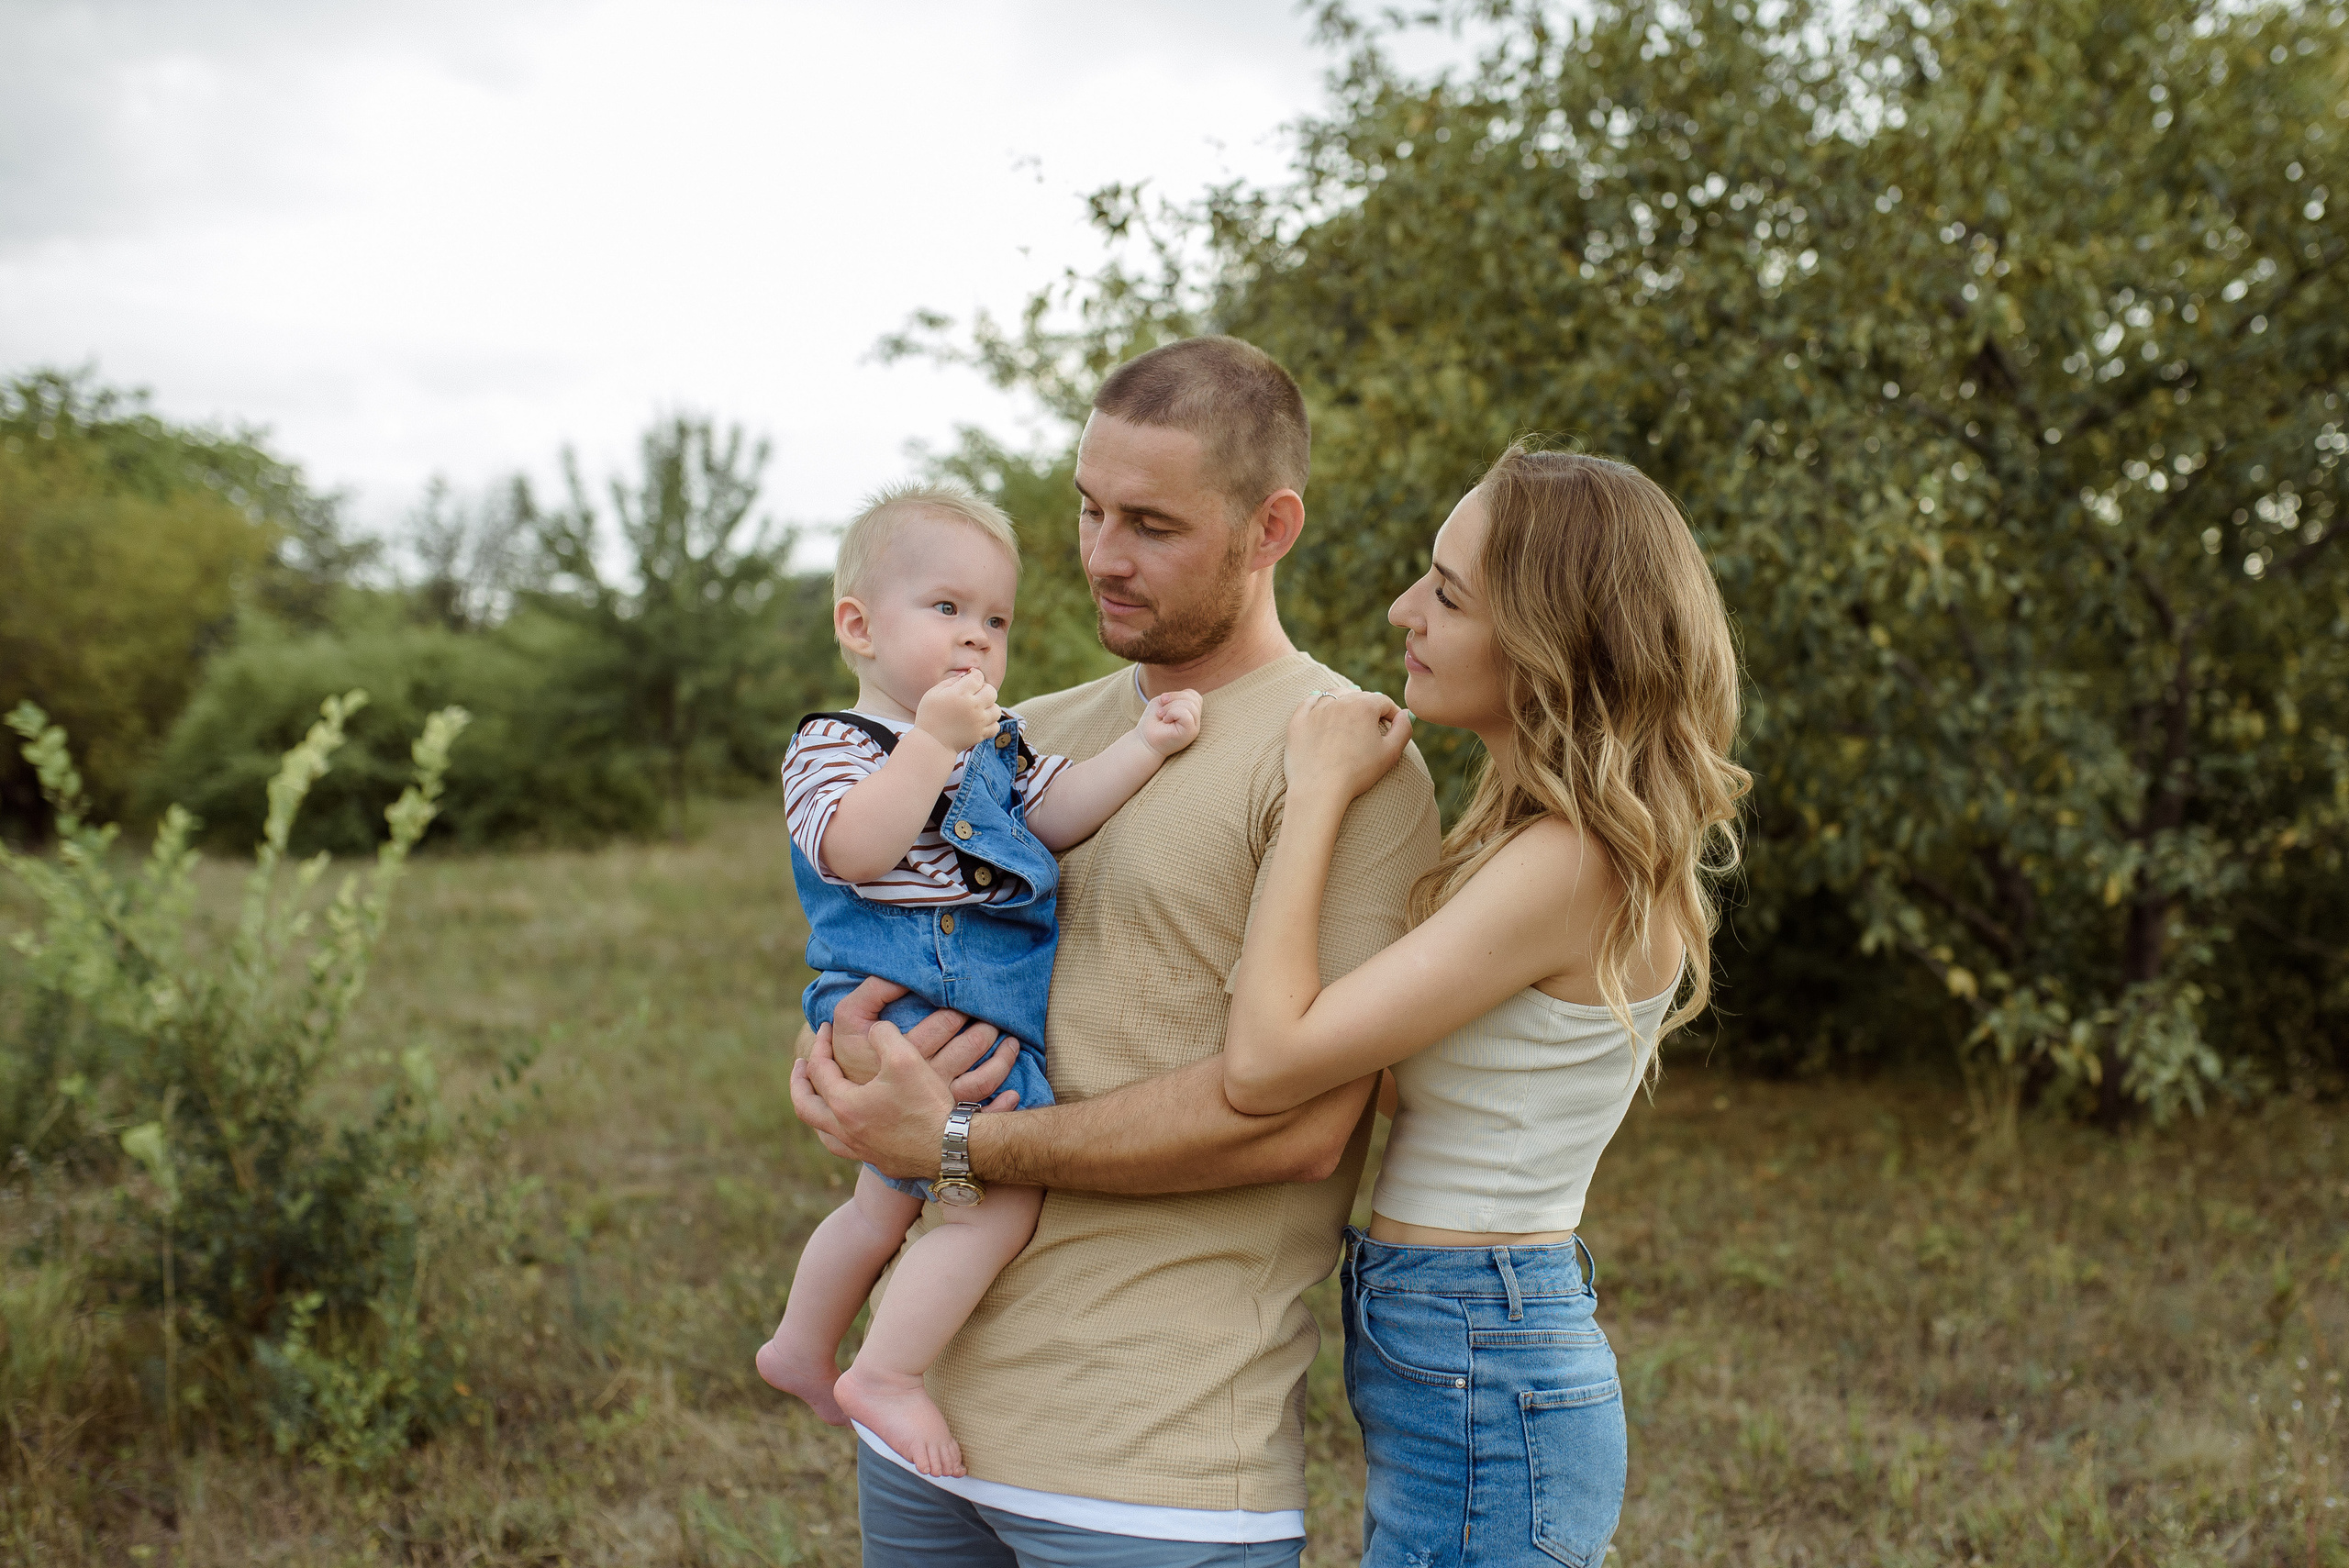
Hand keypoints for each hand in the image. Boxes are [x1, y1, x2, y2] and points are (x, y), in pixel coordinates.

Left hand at [792, 1023, 1021, 1175]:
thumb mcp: (904, 1056)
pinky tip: (852, 1125)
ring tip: (819, 1098)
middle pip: (805, 1106)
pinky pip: (846, 1148)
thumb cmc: (926, 1102)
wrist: (952, 1146)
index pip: (818, 1069)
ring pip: (823, 1133)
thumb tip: (873, 1030)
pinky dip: (839, 1132)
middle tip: (800, 1065)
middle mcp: (845, 1131)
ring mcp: (860, 1150)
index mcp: (844, 1104)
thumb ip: (882, 1034)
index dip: (820, 1043)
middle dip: (799, 1083)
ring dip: (817, 1111)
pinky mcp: (880, 1161)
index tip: (825, 1027)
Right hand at [818, 976, 1018, 1100]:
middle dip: (985, 1029)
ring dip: (1002, 1061)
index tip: (967, 1000)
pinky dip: (1002, 1105)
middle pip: (967, 1051)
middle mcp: (926, 1080)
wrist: (845, 1106)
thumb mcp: (850, 1018)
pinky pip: (981, 1115)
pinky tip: (1014, 1093)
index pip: (943, 1025)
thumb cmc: (849, 1056)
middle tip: (994, 1017)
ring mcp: (937, 1103)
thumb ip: (873, 991)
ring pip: (982, 1081)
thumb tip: (904, 972)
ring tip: (1011, 1043)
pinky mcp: (944, 1121)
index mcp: (906, 1054)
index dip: (959, 1009)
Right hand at [914, 668, 1003, 752]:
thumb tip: (965, 676)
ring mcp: (979, 722)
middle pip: (991, 691)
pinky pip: (996, 725)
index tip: (969, 678)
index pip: (978, 677)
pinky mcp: (981, 734)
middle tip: (974, 693)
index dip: (974, 675)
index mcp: (960, 694)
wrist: (931, 743)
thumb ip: (950, 682)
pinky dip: (991, 723)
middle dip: (984, 689)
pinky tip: (980, 721)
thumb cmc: (928, 716)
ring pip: (997, 709)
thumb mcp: (933, 694)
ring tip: (978, 708)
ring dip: (989, 706)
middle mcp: (973, 707)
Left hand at [1137, 688, 1202, 756]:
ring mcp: (1194, 727)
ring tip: (1162, 716)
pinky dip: (1172, 712)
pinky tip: (1165, 720)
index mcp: (1191, 713)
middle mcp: (1195, 721)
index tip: (1163, 701)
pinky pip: (1186, 714)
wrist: (1145, 742)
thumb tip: (1185, 696)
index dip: (1178, 694)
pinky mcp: (1190, 733)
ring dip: (1170, 707)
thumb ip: (1176, 696)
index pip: (1193, 695)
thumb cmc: (1153, 722)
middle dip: (1173, 698)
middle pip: (1193, 698)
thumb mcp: (1164, 702)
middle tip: (1161, 711)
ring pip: (1190, 705)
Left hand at [1284, 690, 1411, 803]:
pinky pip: (1310, 702)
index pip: (1384, 702)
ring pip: (1335, 695)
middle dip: (1369, 708)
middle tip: (1372, 726)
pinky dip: (1319, 704)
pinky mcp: (1298, 720)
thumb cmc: (1357, 773)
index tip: (1392, 727)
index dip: (1392, 714)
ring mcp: (1316, 709)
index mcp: (1364, 705)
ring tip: (1349, 717)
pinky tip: (1324, 713)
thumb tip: (1406, 714)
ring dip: (1345, 703)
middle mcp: (1339, 701)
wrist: (1319, 789)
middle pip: (1360, 696)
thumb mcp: (1390, 753)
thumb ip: (1403, 729)